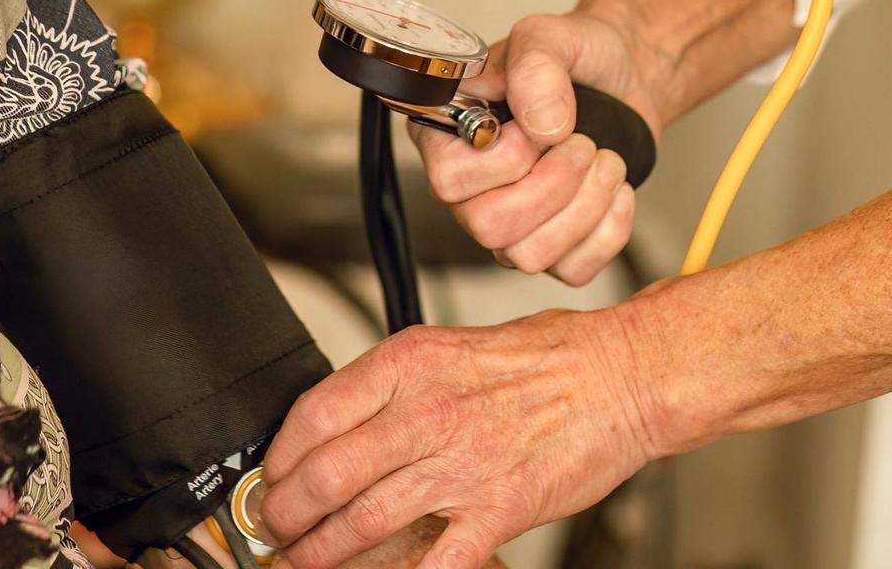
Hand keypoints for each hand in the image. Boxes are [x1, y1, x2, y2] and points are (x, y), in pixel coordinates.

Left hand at [257, 308, 658, 568]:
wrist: (621, 376)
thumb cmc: (546, 358)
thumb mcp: (451, 345)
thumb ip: (397, 383)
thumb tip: (343, 420)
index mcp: (411, 362)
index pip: (316, 413)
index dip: (280, 455)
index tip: (270, 475)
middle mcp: (427, 411)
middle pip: (328, 473)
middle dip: (285, 511)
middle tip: (271, 528)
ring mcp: (462, 465)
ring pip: (364, 520)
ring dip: (321, 551)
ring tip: (299, 562)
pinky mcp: (499, 510)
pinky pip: (434, 561)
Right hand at [410, 12, 660, 281]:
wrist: (623, 76)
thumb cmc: (576, 54)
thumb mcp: (550, 36)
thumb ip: (536, 67)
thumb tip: (541, 126)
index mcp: (449, 132)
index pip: (448, 179)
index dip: (503, 161)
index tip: (540, 127)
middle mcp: (470, 185)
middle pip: (488, 228)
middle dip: (552, 187)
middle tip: (582, 144)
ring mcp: (510, 220)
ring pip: (528, 256)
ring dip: (584, 207)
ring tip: (606, 159)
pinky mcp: (554, 245)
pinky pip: (571, 271)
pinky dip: (608, 230)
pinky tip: (616, 189)